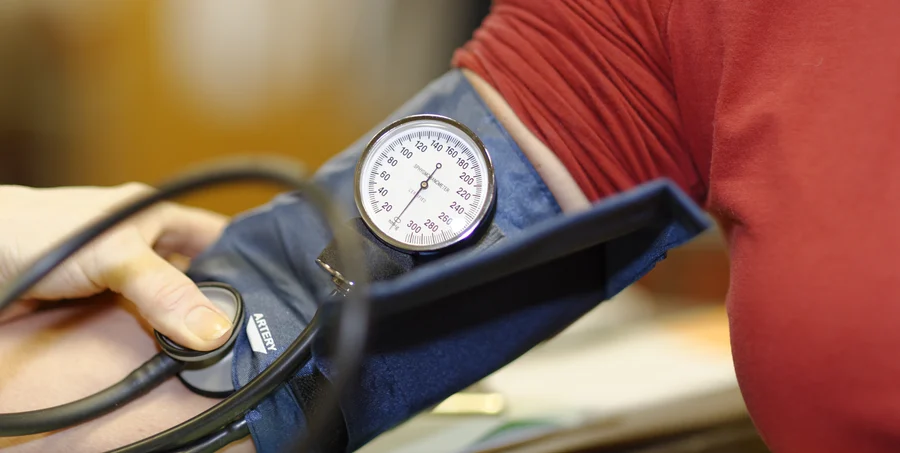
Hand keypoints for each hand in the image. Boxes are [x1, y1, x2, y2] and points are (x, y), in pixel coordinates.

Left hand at [0, 183, 232, 350]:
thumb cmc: (37, 232)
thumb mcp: (116, 255)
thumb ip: (165, 290)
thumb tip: (214, 330)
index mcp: (158, 218)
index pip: (218, 237)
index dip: (246, 259)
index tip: (274, 291)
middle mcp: (146, 250)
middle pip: (198, 280)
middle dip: (218, 305)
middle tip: (246, 334)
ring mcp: (123, 284)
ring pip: (170, 311)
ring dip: (185, 332)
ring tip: (216, 354)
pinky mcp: (101, 315)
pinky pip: (141, 334)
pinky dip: (155, 349)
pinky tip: (172, 363)